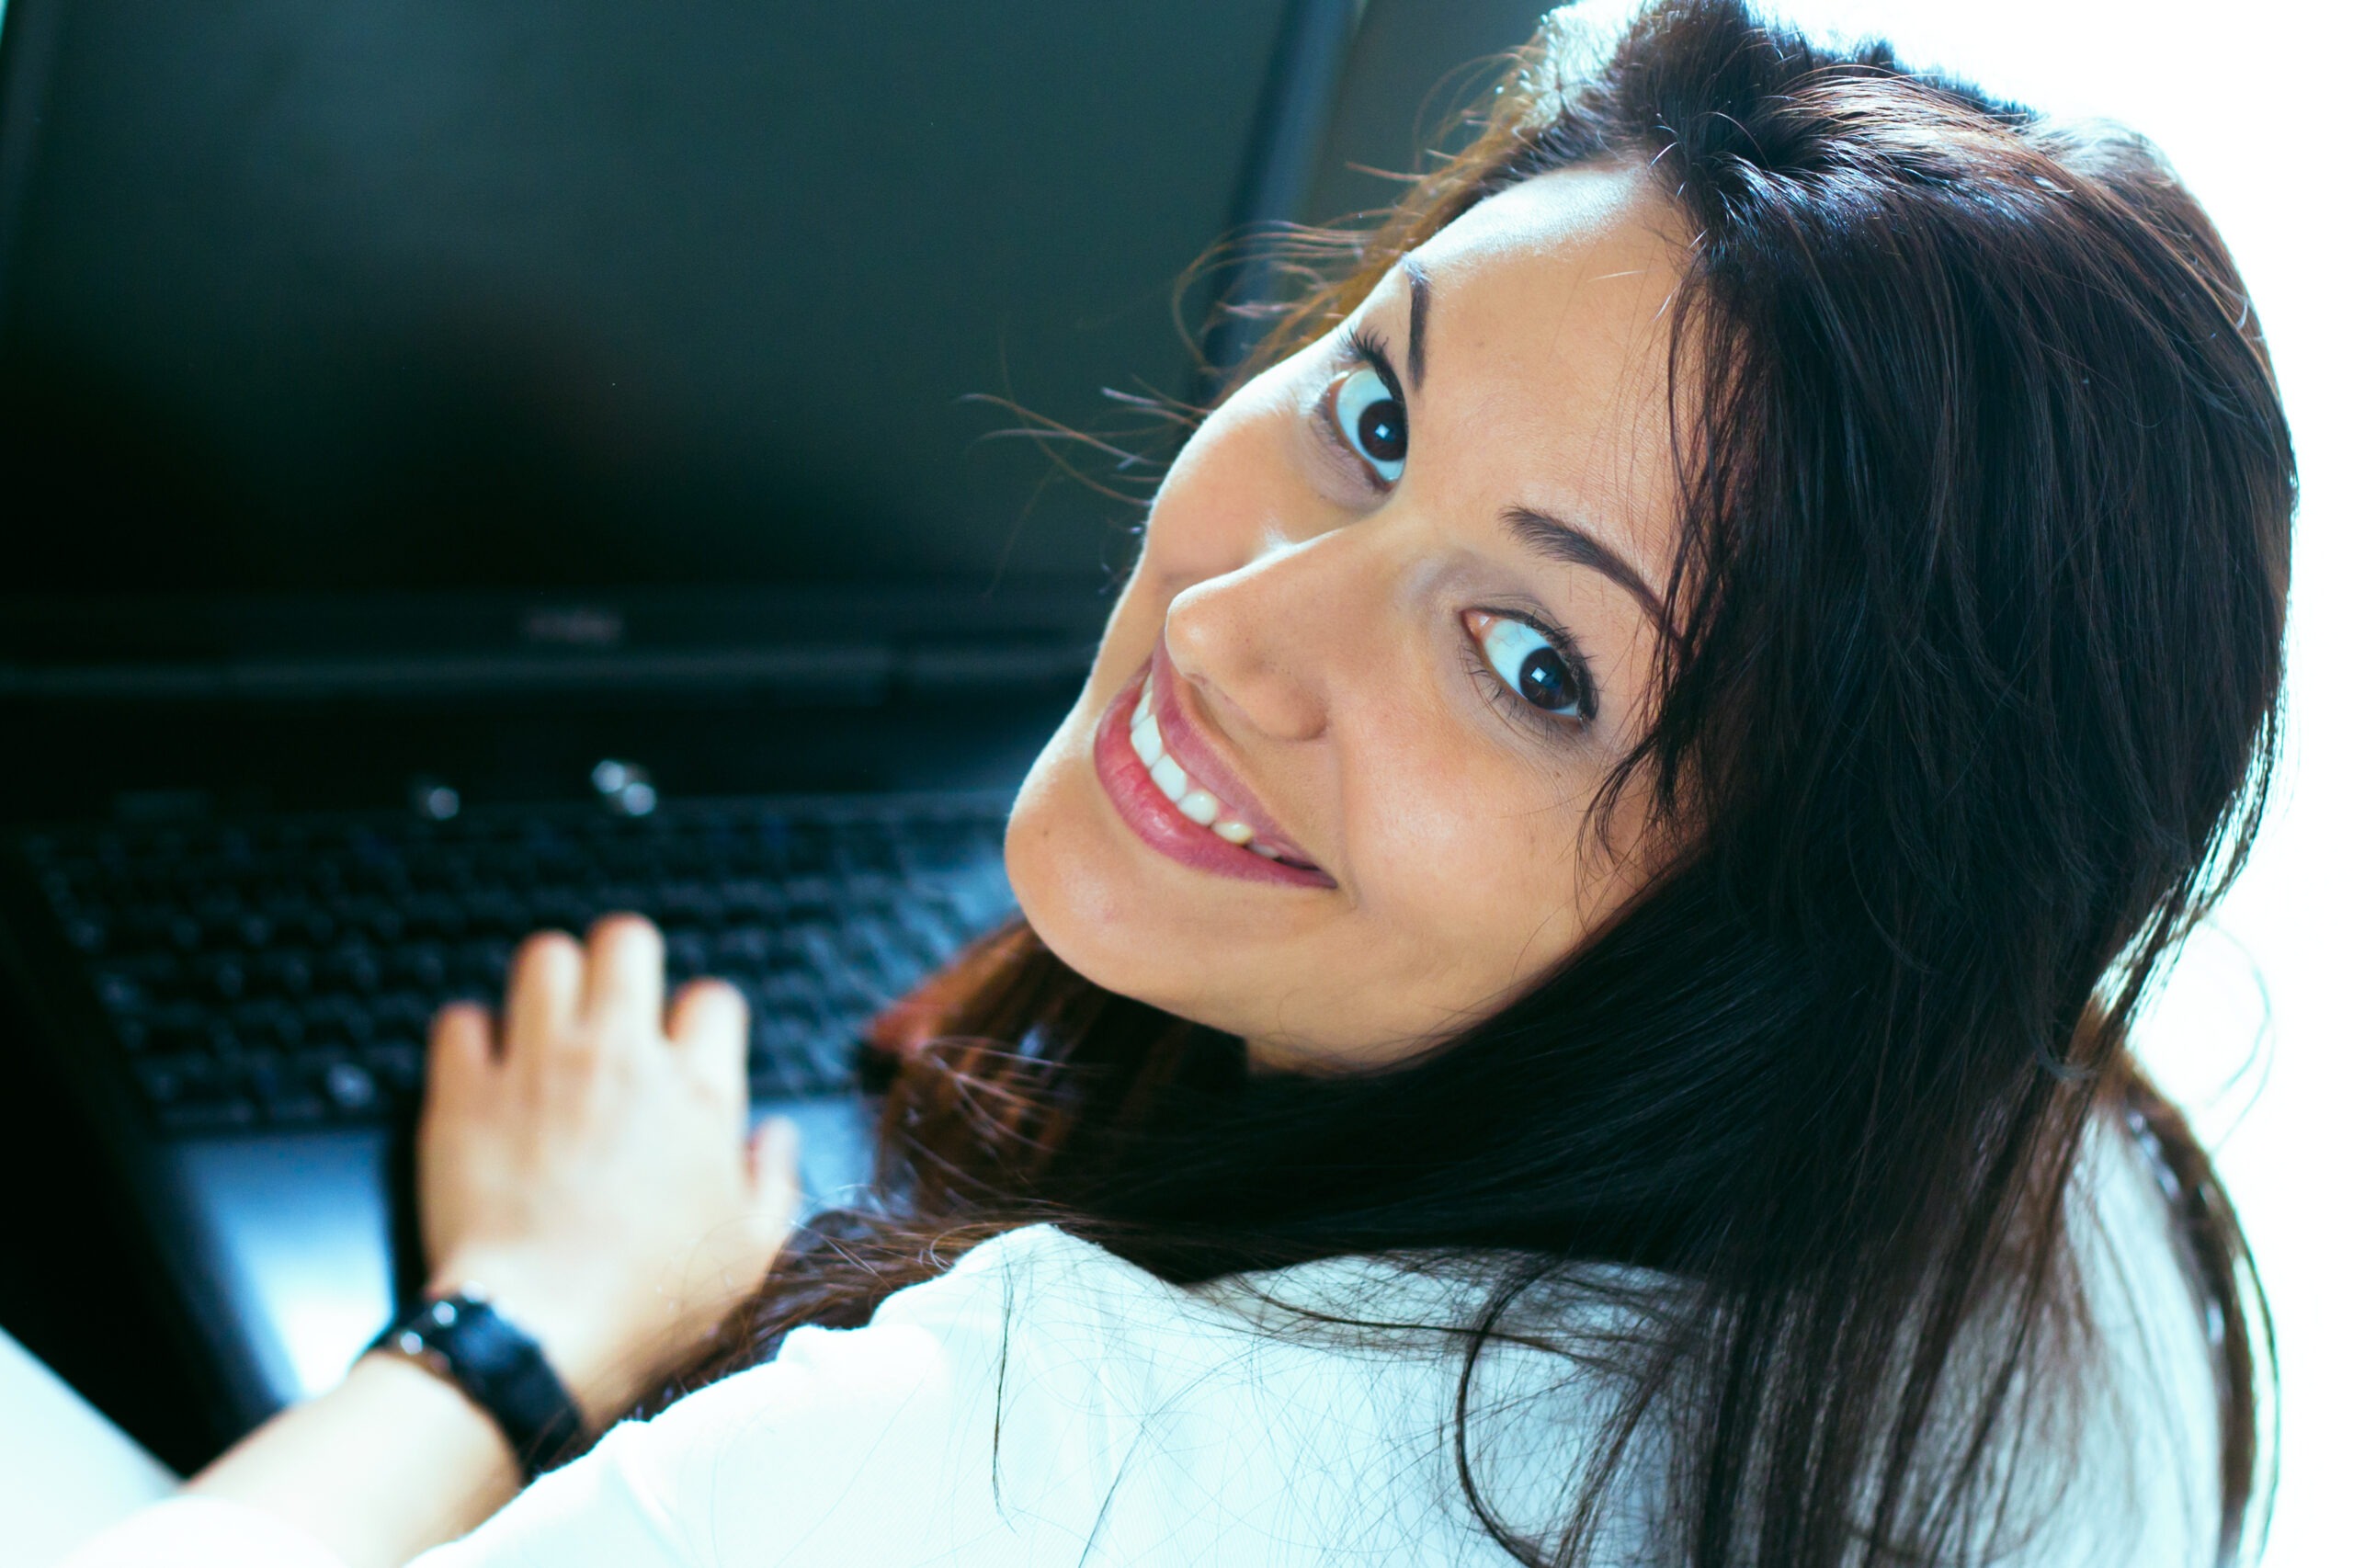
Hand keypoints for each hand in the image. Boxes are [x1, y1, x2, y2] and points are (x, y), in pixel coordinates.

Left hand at [414, 914, 798, 1428]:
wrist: (539, 1334)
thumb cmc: (650, 1303)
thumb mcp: (752, 1253)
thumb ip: (773, 1182)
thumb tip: (773, 1137)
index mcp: (698, 1092)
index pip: (713, 1000)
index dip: (704, 1020)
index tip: (688, 1053)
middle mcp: (620, 1058)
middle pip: (626, 941)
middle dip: (624, 962)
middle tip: (614, 1007)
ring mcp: (538, 1066)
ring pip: (544, 957)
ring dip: (549, 983)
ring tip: (547, 1023)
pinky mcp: (465, 1093)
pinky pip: (459, 1020)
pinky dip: (470, 1037)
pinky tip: (482, 1068)